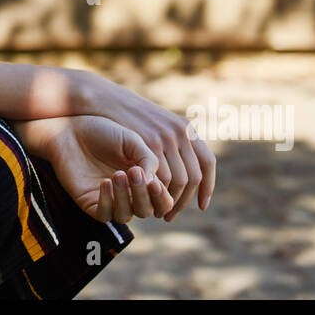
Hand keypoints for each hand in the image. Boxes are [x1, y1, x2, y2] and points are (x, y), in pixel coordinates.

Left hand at [42, 115, 174, 223]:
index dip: (162, 197)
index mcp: (143, 180)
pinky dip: (108, 202)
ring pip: (126, 216)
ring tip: (117, 174)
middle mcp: (129, 194)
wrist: (72, 130)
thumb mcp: (132, 141)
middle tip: (134, 173)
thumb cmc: (103, 132)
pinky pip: (104, 215)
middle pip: (147, 211)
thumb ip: (148, 159)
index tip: (155, 182)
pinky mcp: (90, 203)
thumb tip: (155, 184)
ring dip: (125, 198)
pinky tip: (104, 182)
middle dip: (144, 196)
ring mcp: (110, 200)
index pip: (161, 200)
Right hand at [78, 76, 216, 221]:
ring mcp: (166, 138)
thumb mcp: (159, 123)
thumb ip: (174, 142)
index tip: (202, 206)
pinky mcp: (149, 145)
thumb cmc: (130, 115)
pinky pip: (160, 177)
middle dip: (185, 200)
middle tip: (172, 213)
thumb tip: (187, 168)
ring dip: (171, 200)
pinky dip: (155, 193)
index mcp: (186, 129)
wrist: (106, 101)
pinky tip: (148, 201)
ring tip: (161, 212)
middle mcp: (180, 133)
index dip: (208, 187)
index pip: (207, 162)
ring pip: (179, 180)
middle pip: (194, 176)